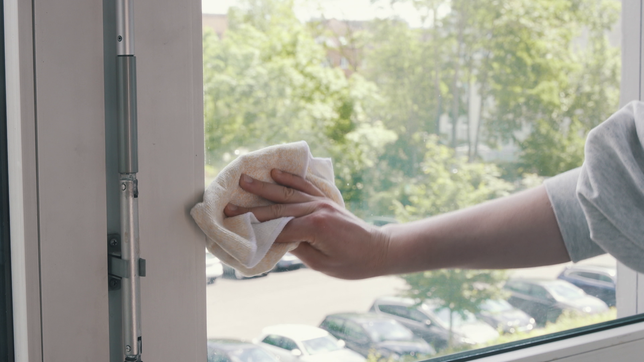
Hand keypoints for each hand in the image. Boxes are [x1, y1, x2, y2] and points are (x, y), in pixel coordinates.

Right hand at [224, 169, 391, 279]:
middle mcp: (316, 209)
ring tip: (244, 178)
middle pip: (277, 208)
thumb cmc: (352, 263)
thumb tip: (274, 239)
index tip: (234, 225)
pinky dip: (289, 178)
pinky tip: (274, 172)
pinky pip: (304, 185)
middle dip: (251, 207)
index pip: (278, 228)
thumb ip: (297, 249)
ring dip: (264, 186)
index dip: (255, 229)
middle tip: (229, 204)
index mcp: (315, 227)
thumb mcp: (321, 264)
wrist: (378, 250)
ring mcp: (321, 201)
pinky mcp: (325, 199)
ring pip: (287, 192)